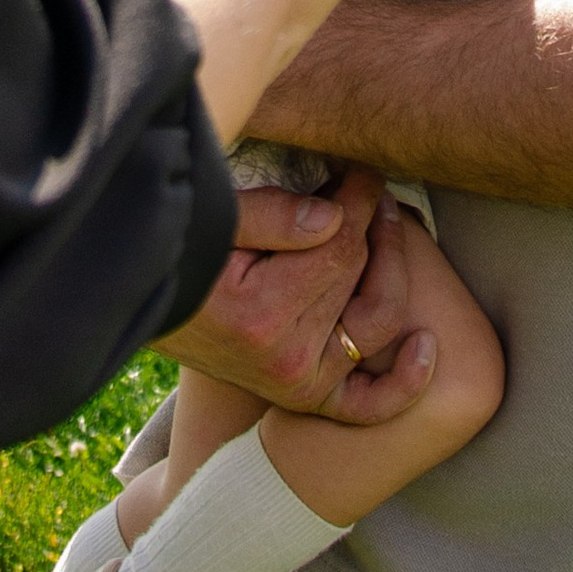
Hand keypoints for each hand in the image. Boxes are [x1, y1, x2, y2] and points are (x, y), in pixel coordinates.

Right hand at [158, 168, 435, 424]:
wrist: (144, 307)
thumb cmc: (177, 254)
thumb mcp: (212, 221)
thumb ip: (271, 215)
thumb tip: (334, 216)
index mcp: (264, 313)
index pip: (339, 244)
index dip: (358, 198)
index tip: (361, 168)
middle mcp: (289, 357)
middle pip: (359, 274)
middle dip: (371, 222)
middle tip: (370, 187)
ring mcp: (299, 382)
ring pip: (374, 319)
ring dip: (391, 268)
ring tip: (389, 225)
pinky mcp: (302, 395)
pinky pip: (365, 403)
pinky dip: (403, 383)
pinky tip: (428, 344)